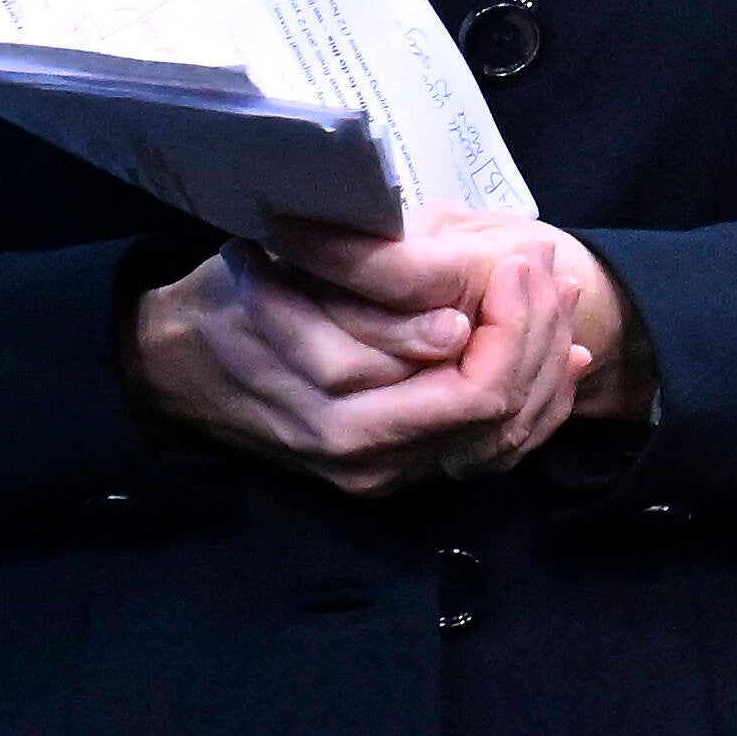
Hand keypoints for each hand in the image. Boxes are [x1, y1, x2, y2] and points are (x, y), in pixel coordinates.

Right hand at [126, 224, 649, 491]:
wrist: (177, 369)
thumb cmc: (232, 301)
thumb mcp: (284, 269)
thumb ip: (370, 300)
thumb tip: (455, 329)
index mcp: (331, 397)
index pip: (470, 385)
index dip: (513, 321)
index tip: (522, 257)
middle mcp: (356, 448)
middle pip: (495, 411)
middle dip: (538, 337)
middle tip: (552, 272)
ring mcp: (372, 472)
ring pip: (500, 435)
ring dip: (543, 366)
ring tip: (558, 300)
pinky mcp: (383, 478)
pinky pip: (482, 451)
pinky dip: (529, 403)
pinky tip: (553, 357)